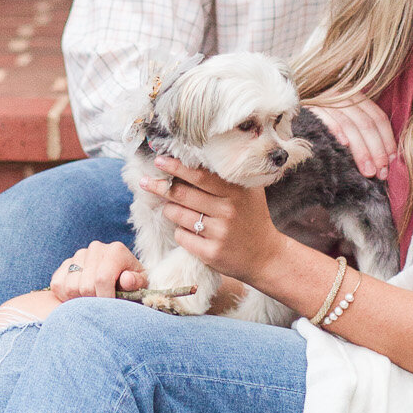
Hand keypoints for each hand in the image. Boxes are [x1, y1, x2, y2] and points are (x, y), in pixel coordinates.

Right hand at [49, 241, 146, 300]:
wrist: (119, 276)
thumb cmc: (131, 282)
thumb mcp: (140, 283)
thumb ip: (135, 282)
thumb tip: (126, 279)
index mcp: (116, 250)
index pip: (102, 278)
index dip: (105, 298)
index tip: (110, 308)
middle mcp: (96, 248)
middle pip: (86, 286)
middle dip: (94, 301)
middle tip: (102, 306)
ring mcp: (78, 255)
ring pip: (70, 286)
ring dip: (80, 300)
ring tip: (93, 301)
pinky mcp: (64, 264)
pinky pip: (57, 284)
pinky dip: (66, 296)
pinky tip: (80, 297)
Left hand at [141, 156, 287, 284]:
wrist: (265, 256)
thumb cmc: (252, 217)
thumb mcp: (248, 192)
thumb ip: (228, 174)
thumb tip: (195, 156)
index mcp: (236, 191)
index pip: (199, 175)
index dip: (176, 167)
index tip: (159, 160)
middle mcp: (228, 211)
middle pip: (183, 194)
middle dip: (160, 187)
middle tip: (146, 181)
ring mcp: (219, 233)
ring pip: (178, 215)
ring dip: (169, 209)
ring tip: (171, 207)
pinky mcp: (211, 253)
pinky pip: (181, 236)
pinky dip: (179, 231)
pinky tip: (189, 229)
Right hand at [307, 97, 396, 178]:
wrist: (287, 110)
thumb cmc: (319, 122)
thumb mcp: (345, 120)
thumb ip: (361, 131)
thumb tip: (384, 158)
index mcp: (356, 97)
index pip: (378, 118)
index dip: (387, 140)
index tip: (391, 162)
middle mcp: (344, 96)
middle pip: (367, 123)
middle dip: (377, 150)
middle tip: (380, 172)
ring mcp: (327, 100)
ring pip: (351, 125)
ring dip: (362, 150)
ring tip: (367, 171)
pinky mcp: (311, 106)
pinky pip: (328, 119)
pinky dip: (338, 133)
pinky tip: (344, 147)